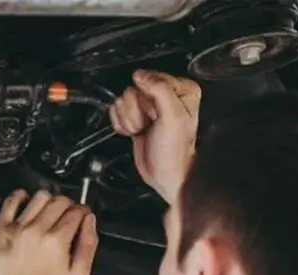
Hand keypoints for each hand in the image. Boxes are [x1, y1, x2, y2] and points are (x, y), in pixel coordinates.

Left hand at [0, 189, 98, 274]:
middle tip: (66, 214)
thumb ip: (88, 244)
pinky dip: (20, 196)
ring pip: (39, 197)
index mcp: (57, 241)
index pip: (76, 211)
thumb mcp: (78, 274)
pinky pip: (11, 202)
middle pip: (59, 201)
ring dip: (48, 200)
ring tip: (47, 211)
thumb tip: (89, 220)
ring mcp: (16, 229)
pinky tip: (26, 201)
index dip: (82, 211)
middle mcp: (36, 231)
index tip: (81, 215)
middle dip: (68, 205)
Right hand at [110, 69, 200, 203]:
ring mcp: (148, 107)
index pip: (149, 78)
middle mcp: (165, 95)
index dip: (147, 98)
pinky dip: (122, 125)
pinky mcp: (135, 117)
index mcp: (181, 89)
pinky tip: (135, 132)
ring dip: (129, 120)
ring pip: (122, 101)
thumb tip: (140, 76)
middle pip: (132, 90)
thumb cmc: (174, 151)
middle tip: (149, 123)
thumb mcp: (173, 116)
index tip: (155, 114)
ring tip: (143, 129)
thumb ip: (159, 90)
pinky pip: (117, 112)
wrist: (165, 174)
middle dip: (136, 111)